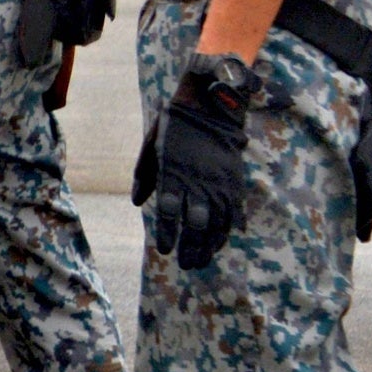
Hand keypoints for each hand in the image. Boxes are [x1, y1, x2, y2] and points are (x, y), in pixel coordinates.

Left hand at [133, 55, 253, 267]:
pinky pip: (233, 213)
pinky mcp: (234, 182)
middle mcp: (196, 182)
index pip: (168, 212)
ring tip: (203, 261)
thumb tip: (137, 201)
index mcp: (172, 173)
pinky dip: (228, 230)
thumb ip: (144, 175)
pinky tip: (222, 243)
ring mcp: (218, 183)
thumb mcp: (151, 146)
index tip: (165, 250)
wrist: (209, 106)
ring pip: (217, 222)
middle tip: (187, 265)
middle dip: (190, 248)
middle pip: (194, 224)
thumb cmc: (174, 126)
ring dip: (210, 245)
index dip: (167, 233)